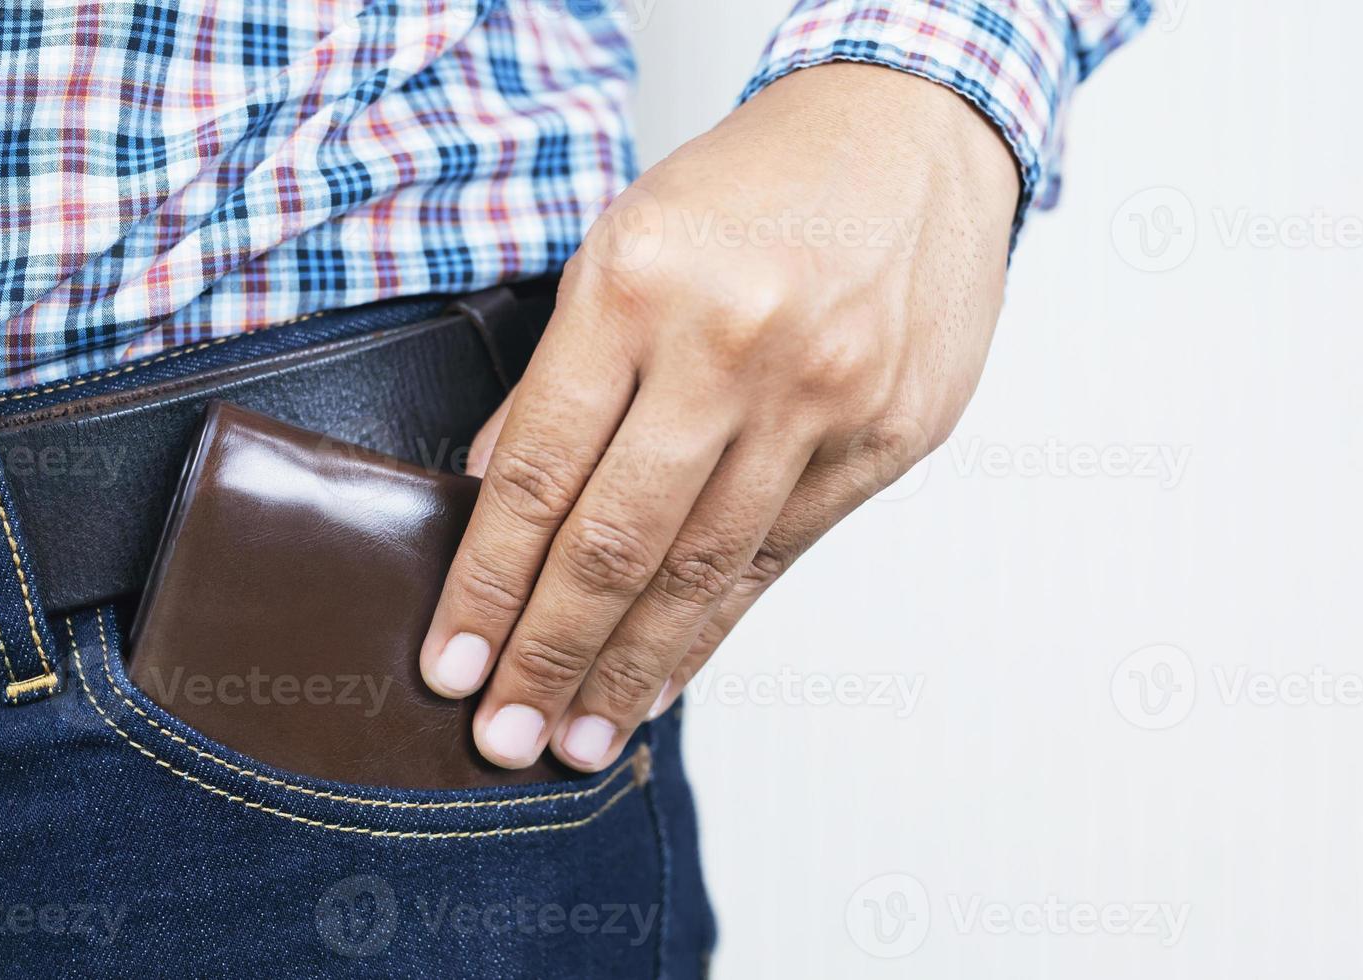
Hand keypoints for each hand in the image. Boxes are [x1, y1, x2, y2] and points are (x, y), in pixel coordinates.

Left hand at [419, 63, 1017, 771]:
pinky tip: (667, 676)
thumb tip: (497, 494)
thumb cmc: (755, 185)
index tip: (450, 661)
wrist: (912, 137)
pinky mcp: (884, 439)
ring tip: (580, 737)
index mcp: (641, 285)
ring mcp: (821, 401)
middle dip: (548, 655)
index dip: (486, 583)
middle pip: (617, 542)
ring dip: (631, 667)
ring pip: (703, 570)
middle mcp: (733, 348)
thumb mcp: (625, 240)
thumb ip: (560, 374)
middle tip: (503, 737)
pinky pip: (780, 559)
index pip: (540, 472)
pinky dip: (715, 628)